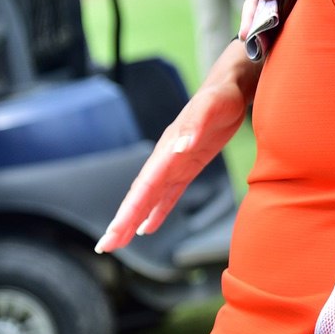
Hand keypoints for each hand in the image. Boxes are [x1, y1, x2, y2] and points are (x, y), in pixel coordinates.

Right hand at [96, 44, 257, 251]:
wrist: (230, 87)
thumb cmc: (221, 96)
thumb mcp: (212, 108)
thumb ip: (195, 125)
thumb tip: (180, 148)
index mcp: (167, 149)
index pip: (143, 187)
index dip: (127, 212)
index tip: (111, 233)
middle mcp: (166, 159)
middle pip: (140, 196)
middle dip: (121, 221)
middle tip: (104, 247)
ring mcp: (175, 164)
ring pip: (150, 198)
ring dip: (134, 219)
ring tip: (118, 242)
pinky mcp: (188, 167)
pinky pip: (169, 195)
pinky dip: (157, 211)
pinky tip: (147, 227)